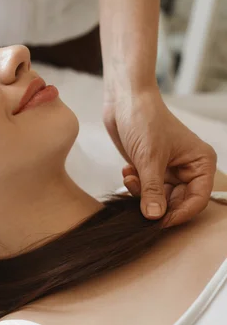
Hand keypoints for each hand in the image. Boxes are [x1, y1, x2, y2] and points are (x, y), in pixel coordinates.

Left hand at [103, 87, 216, 226]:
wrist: (124, 101)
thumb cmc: (144, 121)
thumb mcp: (149, 159)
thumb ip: (153, 190)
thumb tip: (155, 218)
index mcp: (201, 163)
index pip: (197, 200)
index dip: (179, 214)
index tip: (159, 223)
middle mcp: (188, 167)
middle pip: (177, 201)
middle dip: (155, 201)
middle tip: (138, 196)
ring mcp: (169, 168)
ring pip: (159, 196)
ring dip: (141, 192)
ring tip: (130, 176)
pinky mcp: (151, 167)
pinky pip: (146, 187)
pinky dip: (135, 184)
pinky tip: (127, 170)